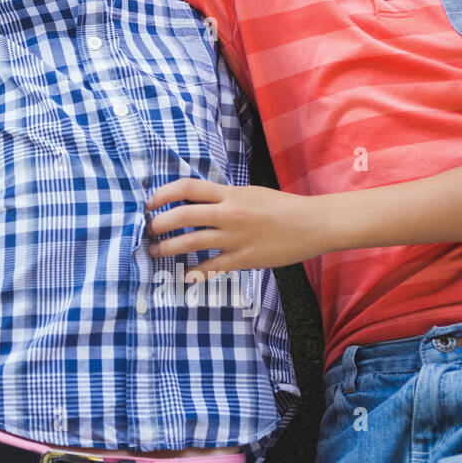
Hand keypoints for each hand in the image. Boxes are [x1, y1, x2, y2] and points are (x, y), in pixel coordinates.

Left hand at [145, 178, 329, 274]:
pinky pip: (212, 267)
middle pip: (182, 215)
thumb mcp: (248, 192)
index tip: (149, 203)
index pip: (187, 188)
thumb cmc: (280, 206)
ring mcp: (236, 238)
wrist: (313, 224)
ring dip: (168, 248)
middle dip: (158, 224)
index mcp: (230, 193)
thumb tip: (192, 200)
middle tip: (148, 230)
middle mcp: (229, 213)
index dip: (163, 194)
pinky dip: (195, 272)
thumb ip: (221, 196)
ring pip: (191, 242)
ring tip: (155, 251)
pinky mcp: (244, 259)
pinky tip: (184, 274)